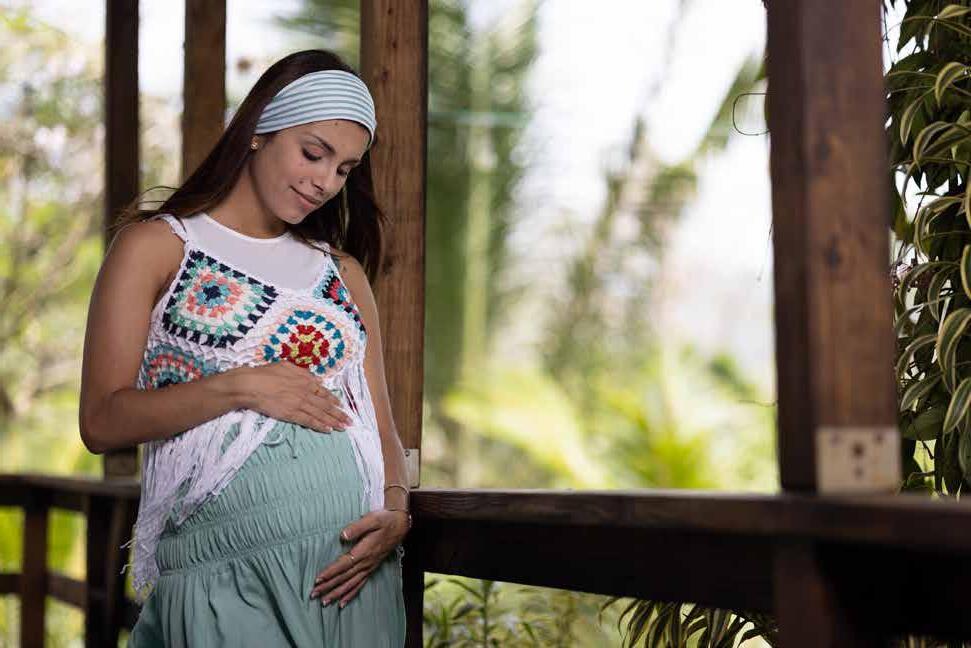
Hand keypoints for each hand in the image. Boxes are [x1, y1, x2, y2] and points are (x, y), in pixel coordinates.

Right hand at [230, 361, 351, 433]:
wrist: (252, 384)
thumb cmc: (265, 373)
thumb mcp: (287, 366)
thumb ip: (302, 373)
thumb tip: (315, 379)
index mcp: (305, 380)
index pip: (323, 392)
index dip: (333, 399)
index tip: (341, 405)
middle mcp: (306, 392)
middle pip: (326, 405)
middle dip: (339, 413)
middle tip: (350, 420)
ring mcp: (300, 404)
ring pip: (321, 414)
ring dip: (334, 421)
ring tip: (344, 427)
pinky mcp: (292, 414)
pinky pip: (309, 421)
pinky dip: (320, 425)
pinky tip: (329, 430)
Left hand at [309, 509, 409, 607]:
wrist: (400, 525)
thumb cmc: (385, 521)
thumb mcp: (372, 519)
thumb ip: (357, 527)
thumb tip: (342, 535)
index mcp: (364, 551)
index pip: (344, 565)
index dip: (330, 572)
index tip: (318, 580)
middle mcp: (366, 563)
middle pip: (344, 578)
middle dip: (328, 587)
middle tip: (314, 594)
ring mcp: (369, 567)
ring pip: (351, 584)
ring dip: (337, 594)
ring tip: (324, 602)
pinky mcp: (371, 568)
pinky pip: (359, 585)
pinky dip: (350, 595)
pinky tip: (342, 603)